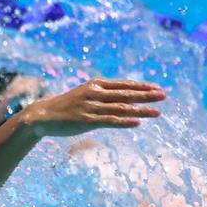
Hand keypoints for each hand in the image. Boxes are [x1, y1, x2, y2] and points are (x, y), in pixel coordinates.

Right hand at [20, 78, 165, 136]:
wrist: (43, 115)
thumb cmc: (65, 107)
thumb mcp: (84, 96)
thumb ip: (101, 96)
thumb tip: (120, 99)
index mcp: (95, 85)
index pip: (123, 84)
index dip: (141, 86)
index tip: (157, 87)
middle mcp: (95, 93)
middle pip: (126, 94)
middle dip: (146, 95)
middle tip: (163, 96)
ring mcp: (90, 107)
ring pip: (121, 108)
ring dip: (141, 110)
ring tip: (157, 112)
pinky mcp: (86, 121)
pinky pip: (109, 121)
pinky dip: (124, 122)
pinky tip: (137, 122)